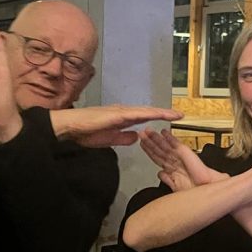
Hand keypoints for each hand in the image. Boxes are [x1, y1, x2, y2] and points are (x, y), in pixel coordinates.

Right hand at [49, 105, 182, 147]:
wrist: (71, 127)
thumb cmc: (86, 132)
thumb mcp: (110, 139)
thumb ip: (123, 138)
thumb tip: (137, 137)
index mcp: (123, 118)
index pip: (145, 118)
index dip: (159, 117)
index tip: (172, 119)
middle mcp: (124, 111)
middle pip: (149, 112)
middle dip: (165, 113)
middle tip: (180, 115)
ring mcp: (121, 111)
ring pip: (145, 111)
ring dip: (160, 112)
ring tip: (174, 114)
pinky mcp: (116, 114)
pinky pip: (135, 114)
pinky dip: (147, 114)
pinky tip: (156, 114)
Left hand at [140, 128, 225, 191]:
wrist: (207, 189)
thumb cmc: (196, 190)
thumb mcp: (176, 187)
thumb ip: (167, 179)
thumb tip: (160, 174)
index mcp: (172, 169)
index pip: (157, 158)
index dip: (149, 151)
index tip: (142, 145)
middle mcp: (175, 161)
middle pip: (159, 150)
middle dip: (149, 142)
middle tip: (141, 134)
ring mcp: (180, 156)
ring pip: (165, 145)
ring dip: (156, 138)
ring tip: (147, 131)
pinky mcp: (186, 153)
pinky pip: (176, 144)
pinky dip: (170, 137)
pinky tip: (164, 132)